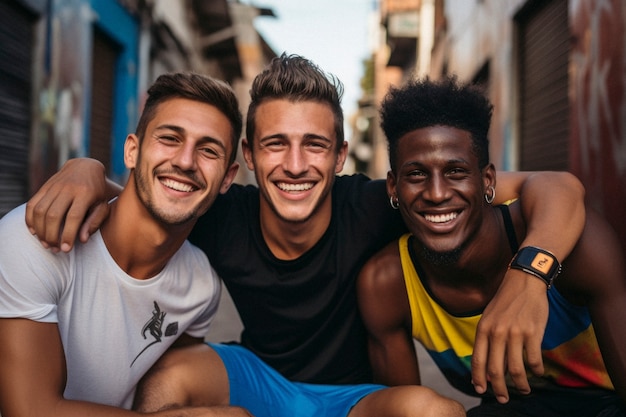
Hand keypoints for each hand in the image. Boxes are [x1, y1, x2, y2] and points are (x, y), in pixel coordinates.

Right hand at [25, 158, 112, 251]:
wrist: (86, 167)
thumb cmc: (99, 192)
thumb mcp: (103, 205)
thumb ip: (94, 222)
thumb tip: (82, 240)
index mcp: (86, 193)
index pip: (74, 217)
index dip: (68, 234)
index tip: (66, 249)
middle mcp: (68, 188)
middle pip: (54, 215)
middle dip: (52, 236)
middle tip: (54, 249)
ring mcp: (54, 186)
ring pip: (40, 211)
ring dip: (40, 230)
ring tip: (46, 243)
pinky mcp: (44, 187)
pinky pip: (32, 204)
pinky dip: (30, 219)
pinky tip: (35, 232)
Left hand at [471, 269, 547, 402]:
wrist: (524, 281)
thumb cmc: (505, 301)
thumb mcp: (488, 317)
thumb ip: (486, 339)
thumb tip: (487, 367)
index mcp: (483, 329)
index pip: (477, 361)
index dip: (478, 379)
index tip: (481, 390)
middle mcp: (497, 333)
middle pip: (495, 370)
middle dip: (499, 389)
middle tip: (503, 399)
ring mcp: (515, 333)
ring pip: (516, 370)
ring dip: (520, 385)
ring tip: (523, 390)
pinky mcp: (533, 333)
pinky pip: (534, 360)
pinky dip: (536, 371)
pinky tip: (537, 372)